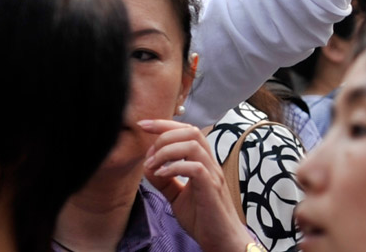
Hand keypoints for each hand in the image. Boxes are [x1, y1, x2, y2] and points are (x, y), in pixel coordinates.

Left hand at [140, 119, 256, 251]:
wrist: (221, 240)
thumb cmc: (203, 218)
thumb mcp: (177, 197)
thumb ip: (164, 181)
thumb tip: (148, 166)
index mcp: (203, 161)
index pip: (187, 131)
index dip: (164, 124)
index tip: (143, 124)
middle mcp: (210, 163)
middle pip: (191, 130)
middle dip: (164, 132)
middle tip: (146, 149)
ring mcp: (212, 174)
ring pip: (193, 144)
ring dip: (167, 150)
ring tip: (152, 165)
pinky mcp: (211, 188)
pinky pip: (195, 167)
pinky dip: (174, 167)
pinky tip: (162, 175)